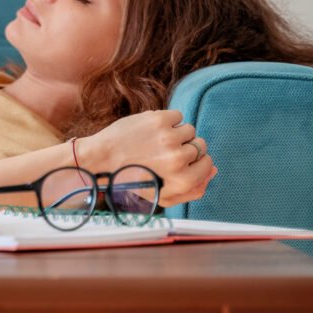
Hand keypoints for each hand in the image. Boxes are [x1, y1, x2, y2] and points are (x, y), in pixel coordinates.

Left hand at [81, 110, 216, 205]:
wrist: (100, 160)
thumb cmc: (131, 180)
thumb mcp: (162, 196)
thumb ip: (193, 189)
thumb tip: (213, 169)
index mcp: (183, 181)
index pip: (208, 164)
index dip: (194, 161)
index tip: (178, 161)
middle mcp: (179, 159)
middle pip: (200, 145)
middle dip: (184, 147)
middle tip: (162, 152)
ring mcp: (169, 137)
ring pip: (189, 130)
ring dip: (175, 134)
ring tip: (154, 142)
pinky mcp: (158, 119)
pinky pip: (177, 116)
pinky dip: (167, 121)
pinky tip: (150, 131)